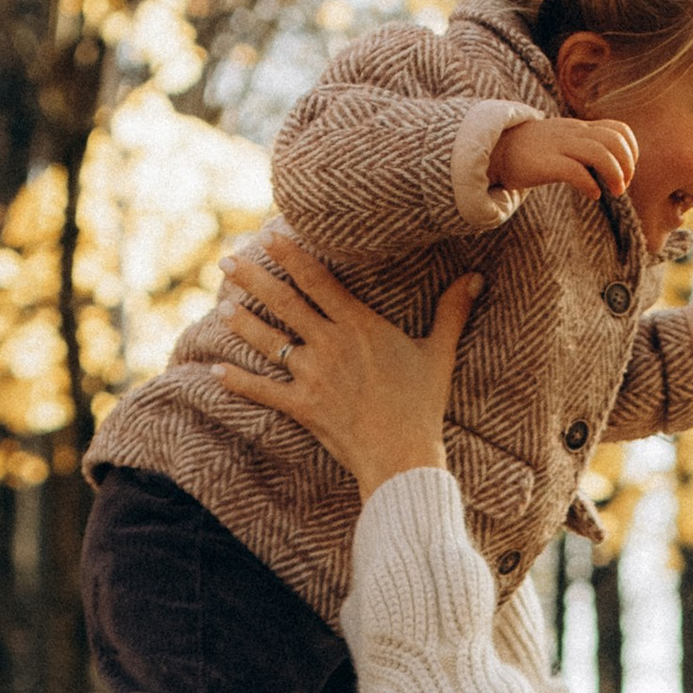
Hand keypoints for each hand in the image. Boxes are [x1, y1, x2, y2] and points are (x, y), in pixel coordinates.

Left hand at [207, 241, 479, 500]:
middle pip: (284, 301)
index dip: (291, 255)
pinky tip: (215, 370)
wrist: (404, 457)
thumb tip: (476, 277)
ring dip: (242, 322)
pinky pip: (264, 390)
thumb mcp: (439, 354)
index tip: (269, 235)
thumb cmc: (423, 406)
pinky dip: (238, 382)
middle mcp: (331, 344)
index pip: (318, 280)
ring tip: (222, 304)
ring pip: (269, 341)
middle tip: (227, 258)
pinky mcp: (303, 407)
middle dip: (253, 277)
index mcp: (359, 324)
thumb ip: (452, 311)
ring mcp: (314, 376)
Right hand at [491, 114, 638, 202]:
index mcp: (579, 129)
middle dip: (627, 165)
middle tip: (623, 187)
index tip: (626, 172)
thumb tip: (608, 168)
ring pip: (600, 152)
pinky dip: (591, 184)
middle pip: (614, 140)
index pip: (618, 129)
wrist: (494, 149)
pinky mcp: (545, 163)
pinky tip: (593, 195)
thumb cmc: (531, 153)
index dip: (631, 151)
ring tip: (615, 192)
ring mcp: (559, 147)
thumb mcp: (562, 143)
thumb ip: (583, 149)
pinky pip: (576, 170)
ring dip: (615, 174)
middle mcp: (572, 134)